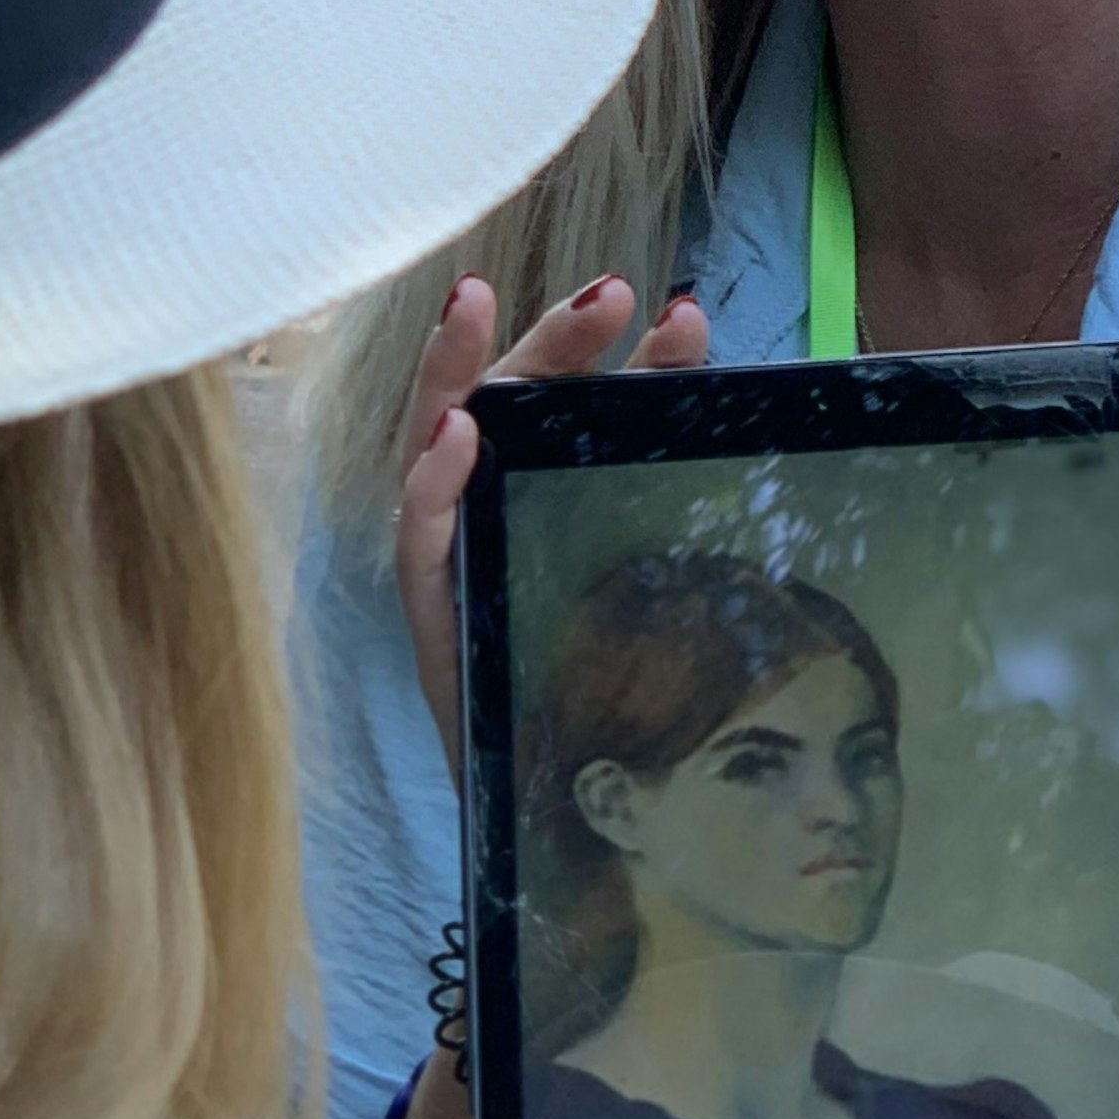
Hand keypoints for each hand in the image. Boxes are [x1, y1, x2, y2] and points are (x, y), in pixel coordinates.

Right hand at [396, 270, 713, 760]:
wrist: (574, 826)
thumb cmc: (614, 698)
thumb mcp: (653, 571)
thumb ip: (662, 467)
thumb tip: (701, 351)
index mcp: (535, 501)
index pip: (561, 403)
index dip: (611, 351)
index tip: (677, 311)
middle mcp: (487, 523)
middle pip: (498, 406)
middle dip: (544, 339)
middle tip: (606, 292)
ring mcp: (453, 572)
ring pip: (431, 453)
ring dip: (451, 375)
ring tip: (472, 306)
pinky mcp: (432, 630)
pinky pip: (418, 548)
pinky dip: (428, 485)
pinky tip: (454, 438)